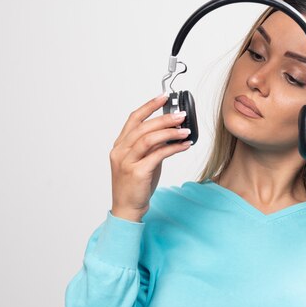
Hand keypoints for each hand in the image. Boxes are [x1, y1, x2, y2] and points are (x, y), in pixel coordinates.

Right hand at [109, 93, 191, 221]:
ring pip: (149, 138)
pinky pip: (158, 155)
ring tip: (185, 130)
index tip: (164, 98)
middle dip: (164, 118)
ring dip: (170, 132)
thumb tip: (170, 132)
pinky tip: (184, 146)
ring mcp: (127, 162)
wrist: (127, 209)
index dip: (149, 106)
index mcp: (119, 146)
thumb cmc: (135, 186)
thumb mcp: (142, 161)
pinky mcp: (137, 172)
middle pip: (143, 127)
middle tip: (182, 115)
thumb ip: (152, 147)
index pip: (133, 119)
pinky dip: (173, 148)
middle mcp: (120, 151)